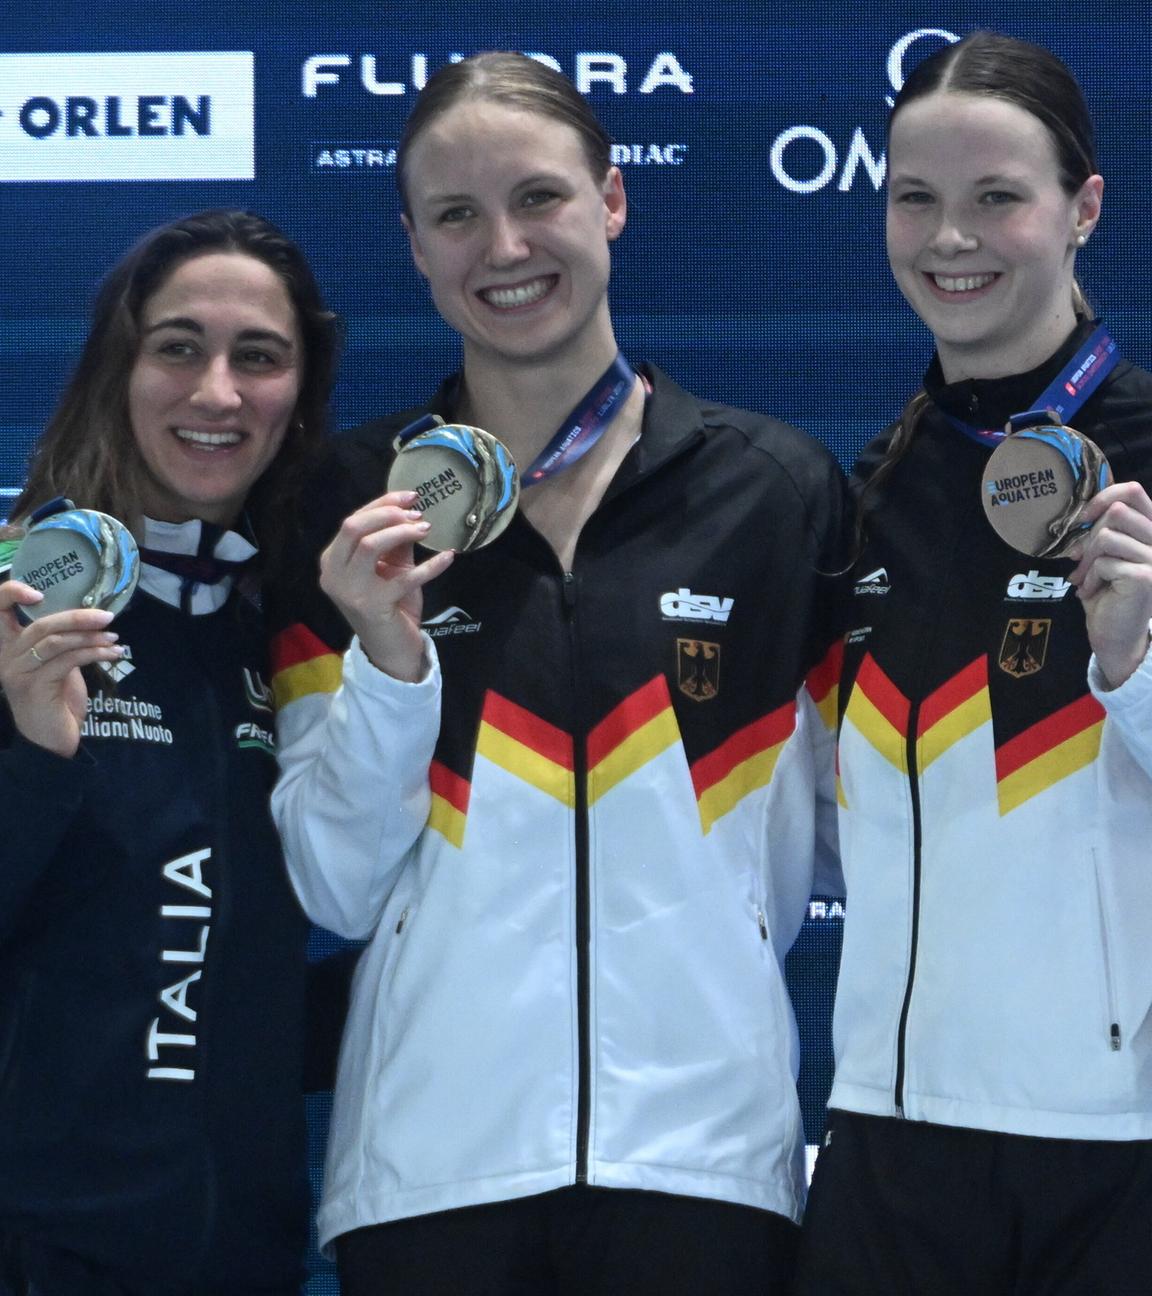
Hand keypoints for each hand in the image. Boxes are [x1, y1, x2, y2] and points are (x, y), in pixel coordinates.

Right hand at [0, 581, 124, 756]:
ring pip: (55, 642)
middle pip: (40, 625)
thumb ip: (61, 641)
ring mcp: (18, 672)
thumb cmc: (56, 699)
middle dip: (77, 617)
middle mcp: (7, 657)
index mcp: (8, 646)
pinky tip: (112, 654)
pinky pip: (67, 660)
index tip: (40, 592)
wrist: (52, 741)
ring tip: (114, 638)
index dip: (11, 592)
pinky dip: (93, 653)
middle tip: (107, 616)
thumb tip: (89, 616)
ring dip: (90, 637)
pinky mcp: (35, 687)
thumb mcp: (57, 663)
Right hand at [319, 491, 453, 681]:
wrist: (391, 649)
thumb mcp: (390, 568)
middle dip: (388, 514)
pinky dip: (431, 565)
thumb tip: (411, 511)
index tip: (411, 496)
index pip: (352, 521)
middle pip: (354, 527)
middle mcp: (334, 574)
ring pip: (370, 545)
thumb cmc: (390, 605)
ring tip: (426, 529)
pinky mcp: (374, 606)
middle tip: (418, 514)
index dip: (382, 504)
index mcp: (333, 560)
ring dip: (402, 532)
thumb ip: (394, 542)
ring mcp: (350, 591)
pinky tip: (449, 557)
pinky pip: (405, 578)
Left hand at [1067, 481, 1151, 688]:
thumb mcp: (1103, 556)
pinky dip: (1091, 578)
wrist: (1115, 636)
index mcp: (1151, 532)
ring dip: (1088, 561)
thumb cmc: (1107, 594)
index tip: (1082, 517)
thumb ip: (1100, 532)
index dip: (1103, 496)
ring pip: (1107, 537)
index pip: (1134, 492)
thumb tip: (1080, 515)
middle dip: (1089, 538)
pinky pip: (1104, 562)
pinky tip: (1093, 593)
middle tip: (1080, 562)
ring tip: (1085, 580)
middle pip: (1116, 512)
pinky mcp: (1144, 576)